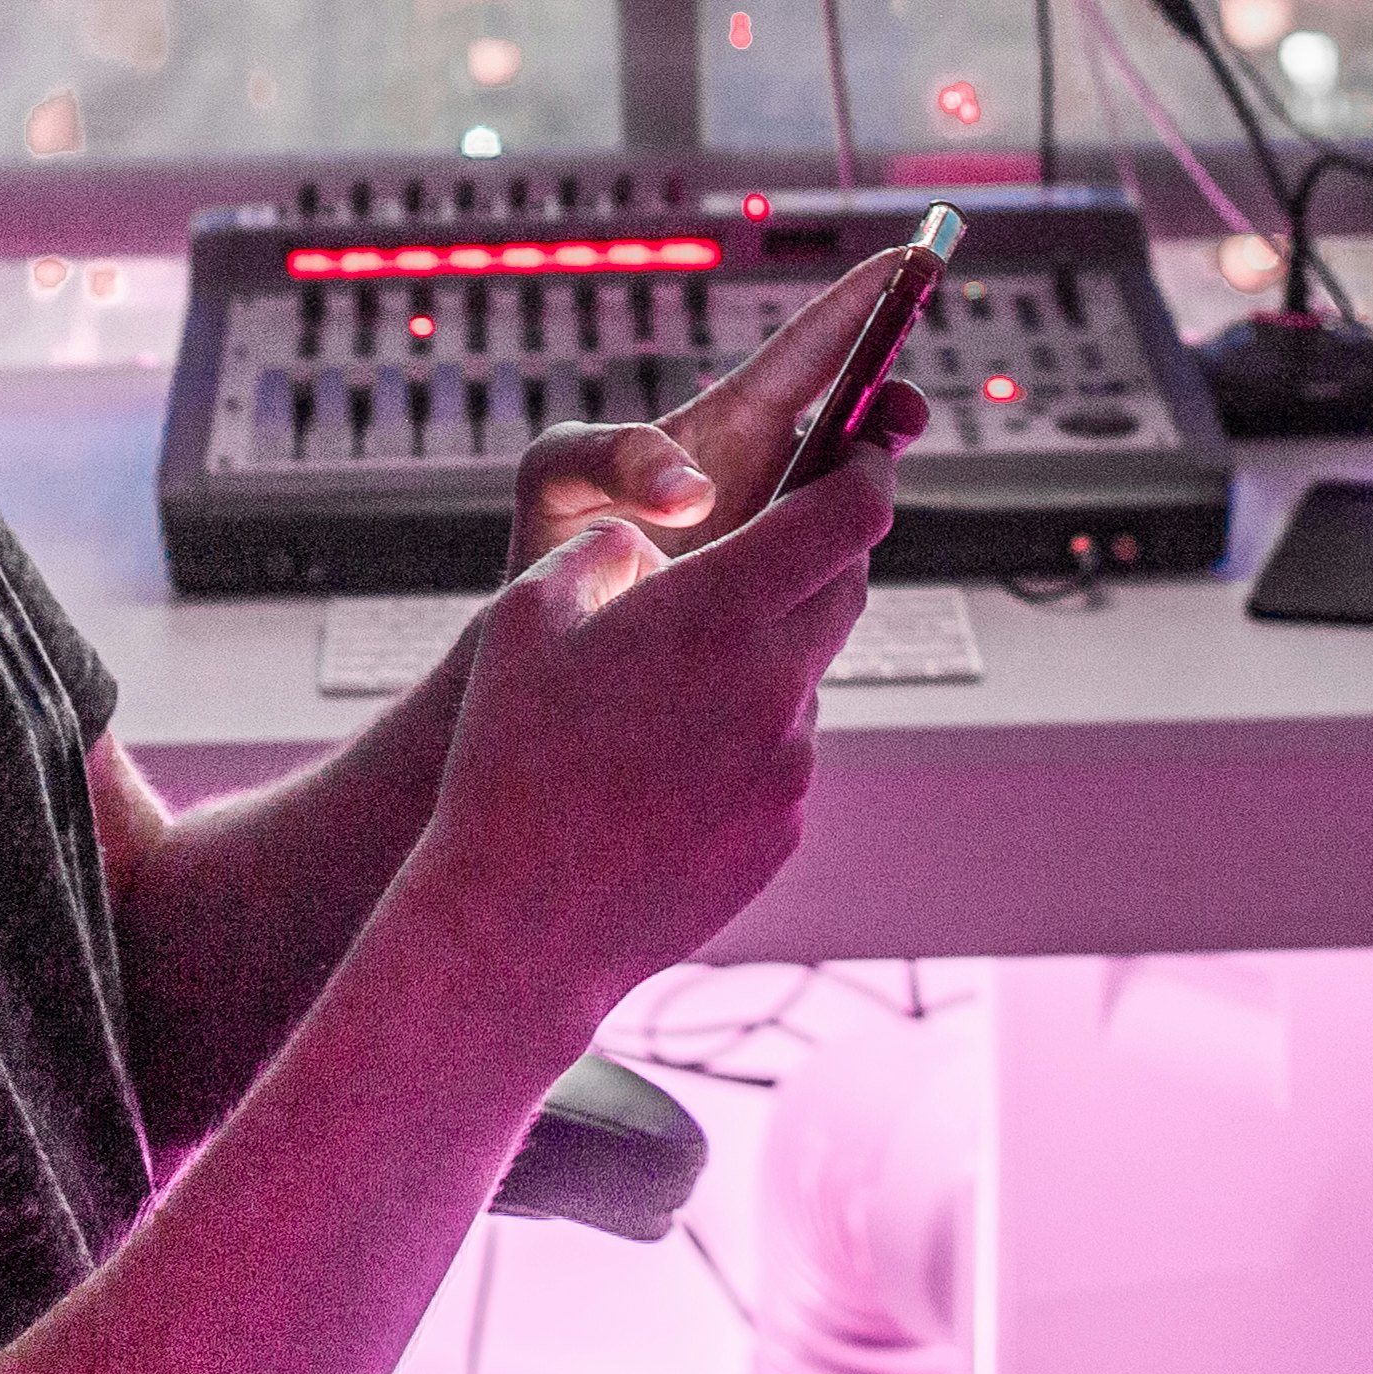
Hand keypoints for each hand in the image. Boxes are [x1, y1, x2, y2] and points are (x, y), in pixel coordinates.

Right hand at [406, 382, 928, 1045]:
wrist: (519, 925)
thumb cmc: (506, 764)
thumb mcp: (523, 616)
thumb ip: (598, 552)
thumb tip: (641, 542)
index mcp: (717, 613)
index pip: (845, 516)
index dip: (866, 468)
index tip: (863, 448)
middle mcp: (774, 685)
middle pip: (848, 587)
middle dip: (826, 550)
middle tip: (783, 537)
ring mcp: (788, 765)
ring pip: (804, 677)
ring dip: (765, 657)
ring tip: (668, 690)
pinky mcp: (783, 830)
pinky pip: (782, 757)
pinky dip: (744, 739)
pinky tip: (666, 768)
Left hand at [505, 236, 943, 572]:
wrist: (557, 647)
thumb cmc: (554, 537)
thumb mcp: (558, 472)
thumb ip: (615, 457)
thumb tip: (697, 493)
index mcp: (729, 421)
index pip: (809, 349)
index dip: (861, 303)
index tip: (911, 259)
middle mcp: (769, 468)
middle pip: (856, 423)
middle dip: (891, 405)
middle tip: (903, 411)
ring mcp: (782, 527)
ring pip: (853, 500)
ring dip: (866, 499)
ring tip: (851, 506)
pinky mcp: (785, 587)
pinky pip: (833, 569)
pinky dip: (843, 569)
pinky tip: (826, 582)